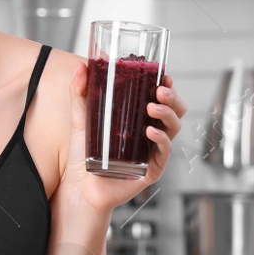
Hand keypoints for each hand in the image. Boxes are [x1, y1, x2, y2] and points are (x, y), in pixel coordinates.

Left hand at [66, 60, 186, 213]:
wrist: (78, 187)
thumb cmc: (83, 156)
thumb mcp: (80, 119)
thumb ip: (80, 93)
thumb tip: (81, 67)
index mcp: (140, 120)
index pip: (162, 100)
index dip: (167, 86)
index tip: (163, 75)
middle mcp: (151, 134)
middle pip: (175, 111)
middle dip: (172, 98)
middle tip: (159, 90)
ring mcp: (153, 152)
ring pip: (174, 128)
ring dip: (167, 114)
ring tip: (152, 107)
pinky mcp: (152, 169)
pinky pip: (164, 152)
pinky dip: (161, 139)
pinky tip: (150, 132)